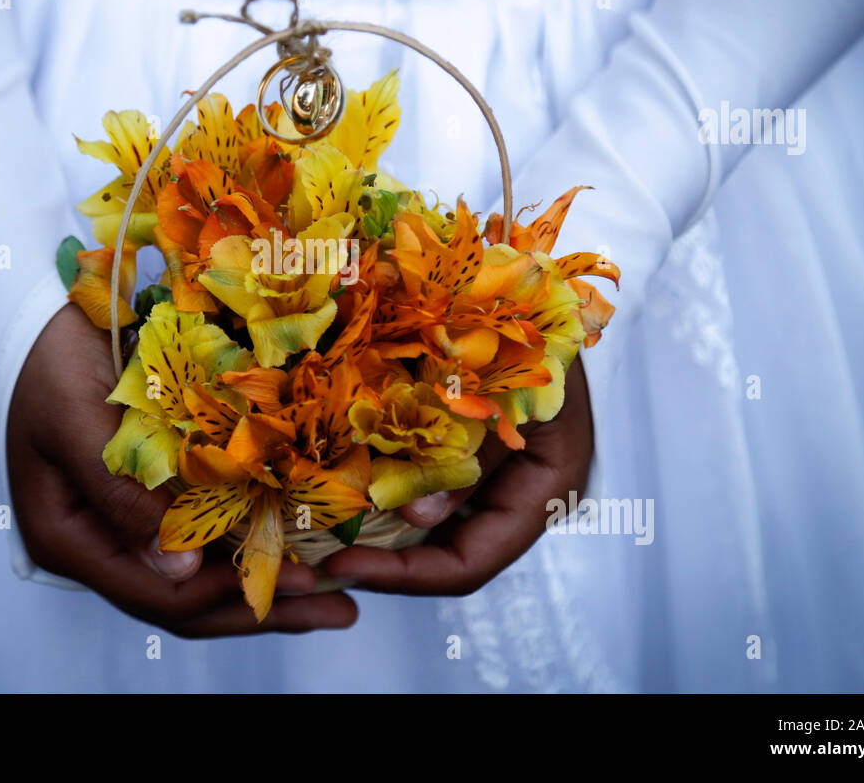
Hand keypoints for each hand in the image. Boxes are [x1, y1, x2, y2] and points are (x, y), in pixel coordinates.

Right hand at [6, 304, 358, 636]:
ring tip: (336, 594)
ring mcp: (124, 524)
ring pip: (201, 577)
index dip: (229, 596)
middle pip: (186, 601)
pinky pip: (206, 536)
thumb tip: (177, 569)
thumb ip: (120, 495)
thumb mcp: (76, 420)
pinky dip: (253, 544)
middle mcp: (99, 544)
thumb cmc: (49, 361)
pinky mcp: (151, 497)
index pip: (155, 595)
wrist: (38, 317)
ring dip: (267, 586)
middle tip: (341, 608)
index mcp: (68, 538)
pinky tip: (304, 546)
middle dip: (263, 608)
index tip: (300, 580)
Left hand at [324, 354, 592, 594]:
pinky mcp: (467, 454)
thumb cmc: (531, 328)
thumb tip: (416, 519)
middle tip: (316, 562)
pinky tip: (340, 487)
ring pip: (430, 528)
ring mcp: (494, 478)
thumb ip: (468, 451)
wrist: (534, 287)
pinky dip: (385, 490)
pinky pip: (423, 486)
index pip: (471, 563)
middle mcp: (521, 496)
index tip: (344, 565)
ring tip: (317, 534)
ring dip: (377, 533)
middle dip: (384, 563)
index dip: (406, 575)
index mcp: (546, 490)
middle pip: (446, 557)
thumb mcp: (502, 387)